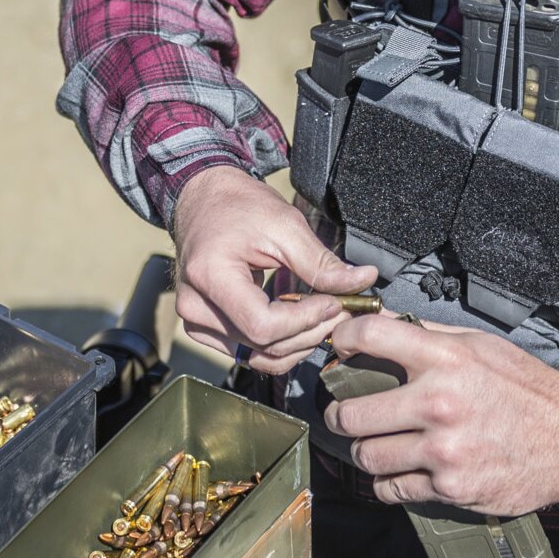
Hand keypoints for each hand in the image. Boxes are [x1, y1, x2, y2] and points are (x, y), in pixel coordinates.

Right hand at [172, 165, 376, 374]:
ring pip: (259, 356)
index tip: (335, 302)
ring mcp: (197, 322)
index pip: (264, 325)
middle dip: (310, 331)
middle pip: (263, 345)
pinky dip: (281, 344)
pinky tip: (300, 321)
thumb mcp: (284, 225)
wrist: (205, 201)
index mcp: (210, 277)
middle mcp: (195, 308)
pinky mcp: (205, 328)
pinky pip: (249, 352)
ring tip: (322, 316)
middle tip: (341, 309)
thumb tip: (362, 280)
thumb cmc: (238, 205)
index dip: (306, 319)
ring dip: (299, 343)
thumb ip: (320, 261)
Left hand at [324, 315, 558, 517]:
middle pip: (351, 413)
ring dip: (365, 451)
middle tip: (343, 414)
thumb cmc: (528, 390)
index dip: (343, 337)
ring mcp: (443, 450)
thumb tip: (388, 323)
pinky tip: (399, 470)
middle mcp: (439, 402)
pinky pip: (392, 489)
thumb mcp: (484, 345)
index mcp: (447, 358)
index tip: (339, 347)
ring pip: (367, 456)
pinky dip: (388, 482)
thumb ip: (433, 335)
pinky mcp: (449, 487)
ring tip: (373, 444)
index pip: (371, 336)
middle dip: (340, 414)